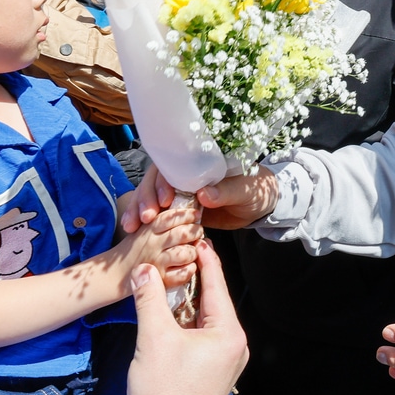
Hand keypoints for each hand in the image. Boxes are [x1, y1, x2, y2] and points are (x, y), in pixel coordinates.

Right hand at [107, 203, 201, 296]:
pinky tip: (188, 266)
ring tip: (193, 250)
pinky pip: (182, 274)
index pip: (170, 217)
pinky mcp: (160, 279)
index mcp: (148, 229)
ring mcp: (157, 262)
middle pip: (181, 233)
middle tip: (198, 232)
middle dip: (194, 231)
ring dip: (192, 251)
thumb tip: (185, 211)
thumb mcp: (143, 230)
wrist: (115, 273)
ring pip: (184, 253)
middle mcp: (153, 244)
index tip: (195, 214)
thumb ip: (160, 222)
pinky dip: (189, 269)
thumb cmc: (135, 249)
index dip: (186, 214)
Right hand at [122, 163, 279, 233]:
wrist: (263, 206)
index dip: (164, 180)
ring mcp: (181, 191)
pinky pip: (161, 214)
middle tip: (144, 218)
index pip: (173, 164)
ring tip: (132, 228)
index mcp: (200, 160)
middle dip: (146, 197)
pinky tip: (136, 233)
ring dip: (140, 210)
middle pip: (156, 180)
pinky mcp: (181, 210)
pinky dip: (147, 224)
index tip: (164, 200)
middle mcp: (185, 173)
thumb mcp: (246, 189)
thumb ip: (227, 191)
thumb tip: (204, 194)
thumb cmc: (258, 189)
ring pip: (153, 196)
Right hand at [124, 241, 248, 394]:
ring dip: (186, 303)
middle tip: (177, 253)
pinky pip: (202, 338)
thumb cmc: (161, 391)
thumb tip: (143, 269)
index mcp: (230, 334)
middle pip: (213, 301)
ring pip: (205, 321)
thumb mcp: (153, 336)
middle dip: (193, 280)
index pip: (217, 285)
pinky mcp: (212, 376)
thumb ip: (150, 297)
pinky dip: (185, 324)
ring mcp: (225, 364)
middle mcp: (235, 347)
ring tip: (168, 279)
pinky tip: (168, 314)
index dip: (205, 258)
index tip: (196, 236)